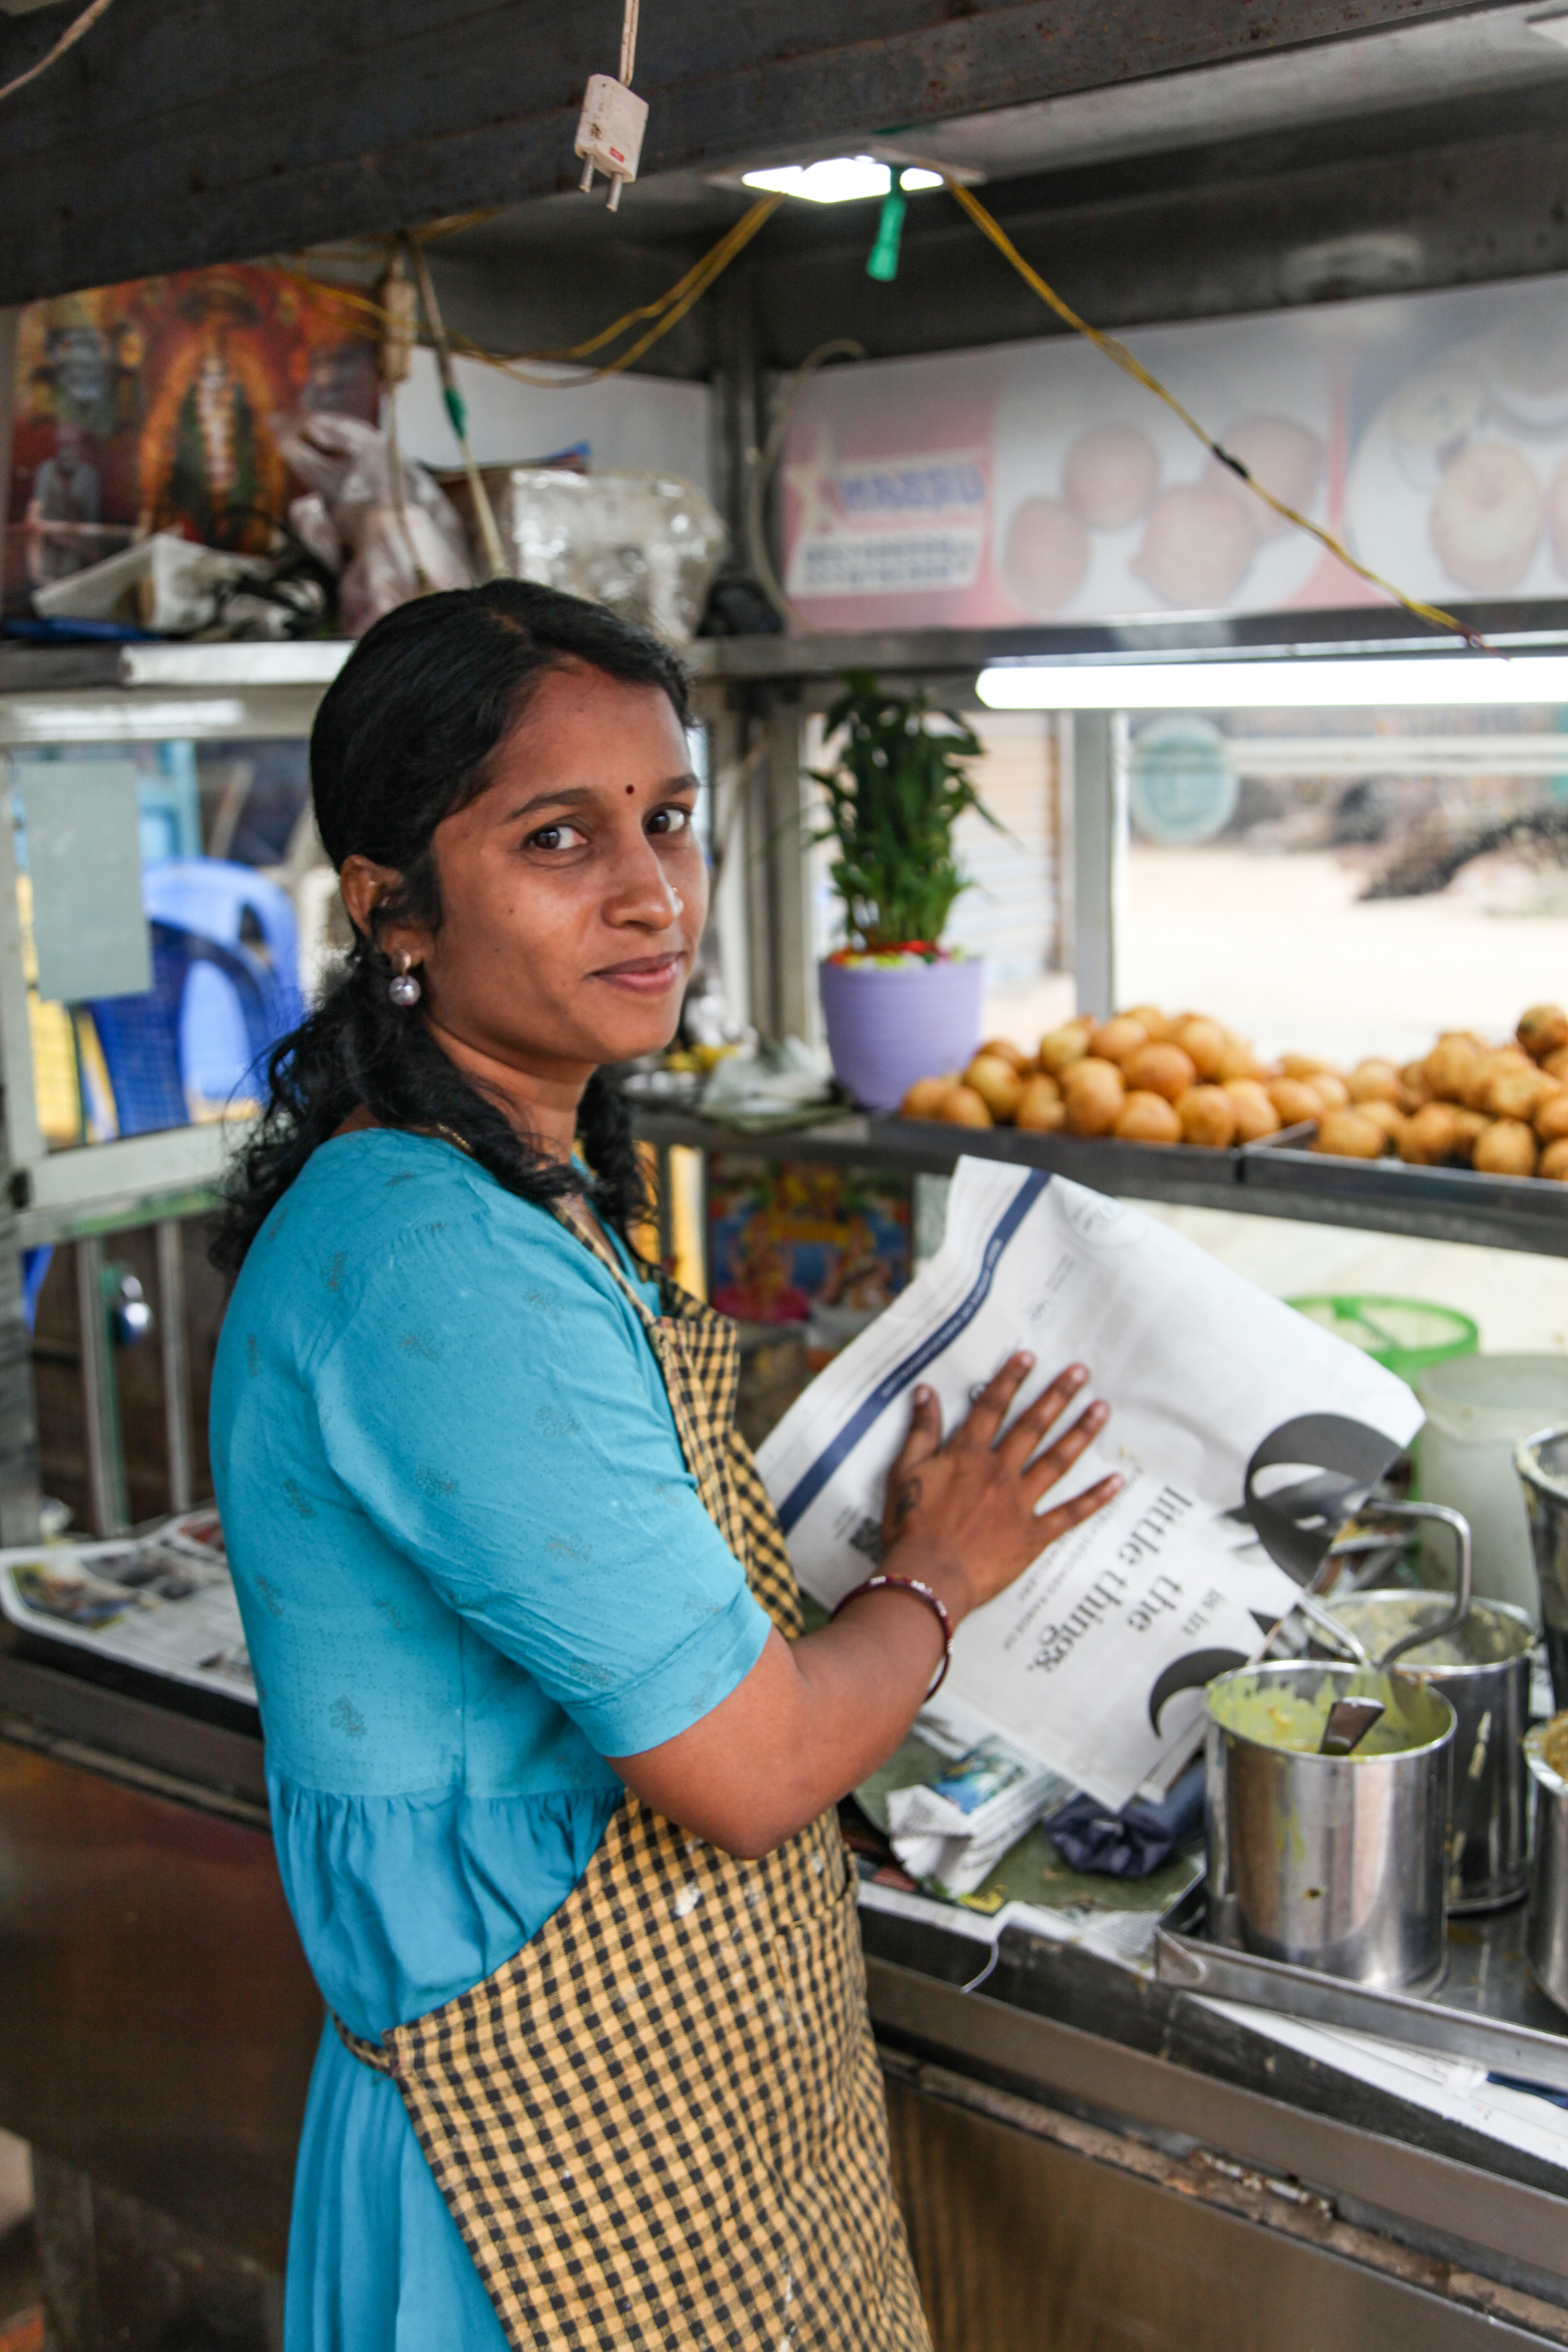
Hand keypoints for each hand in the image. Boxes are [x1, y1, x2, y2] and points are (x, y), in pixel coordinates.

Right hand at [878, 1354, 1119, 1623]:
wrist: (927, 1575)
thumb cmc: (909, 1526)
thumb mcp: (904, 1471)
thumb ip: (920, 1430)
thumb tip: (926, 1391)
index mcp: (968, 1455)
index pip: (992, 1407)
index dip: (1010, 1379)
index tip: (1029, 1357)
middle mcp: (1000, 1471)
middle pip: (1033, 1426)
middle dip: (1058, 1396)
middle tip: (1081, 1372)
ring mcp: (1020, 1502)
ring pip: (1057, 1461)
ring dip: (1081, 1433)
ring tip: (1102, 1409)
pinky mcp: (1033, 1535)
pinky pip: (1070, 1513)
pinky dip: (1094, 1498)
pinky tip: (1115, 1481)